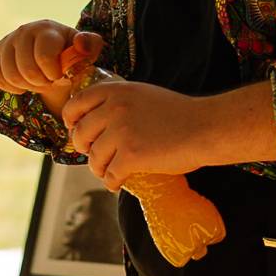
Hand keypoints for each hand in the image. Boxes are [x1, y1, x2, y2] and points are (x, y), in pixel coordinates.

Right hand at [0, 21, 102, 98]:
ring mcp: (8, 39)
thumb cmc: (71, 55)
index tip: (60, 75)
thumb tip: (79, 44)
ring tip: (38, 82)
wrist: (52, 57)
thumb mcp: (87, 51)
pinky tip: (24, 84)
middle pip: (26, 69)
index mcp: (47, 29)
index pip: (44, 57)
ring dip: (27, 86)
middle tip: (49, 81)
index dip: (53, 74)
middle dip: (40, 82)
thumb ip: (91, 45)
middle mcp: (25, 30)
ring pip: (10, 75)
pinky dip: (11, 87)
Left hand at [61, 80, 209, 190]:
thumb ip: (119, 103)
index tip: (75, 129)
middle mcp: (114, 109)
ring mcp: (121, 132)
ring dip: (100, 168)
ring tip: (110, 172)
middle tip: (95, 156)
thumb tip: (97, 121)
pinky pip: (110, 175)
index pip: (76, 104)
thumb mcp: (144, 95)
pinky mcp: (131, 156)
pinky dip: (112, 183)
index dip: (71, 120)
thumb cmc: (180, 114)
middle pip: (81, 134)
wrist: (205, 127)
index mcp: (116, 91)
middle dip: (85, 148)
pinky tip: (118, 184)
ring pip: (94, 158)